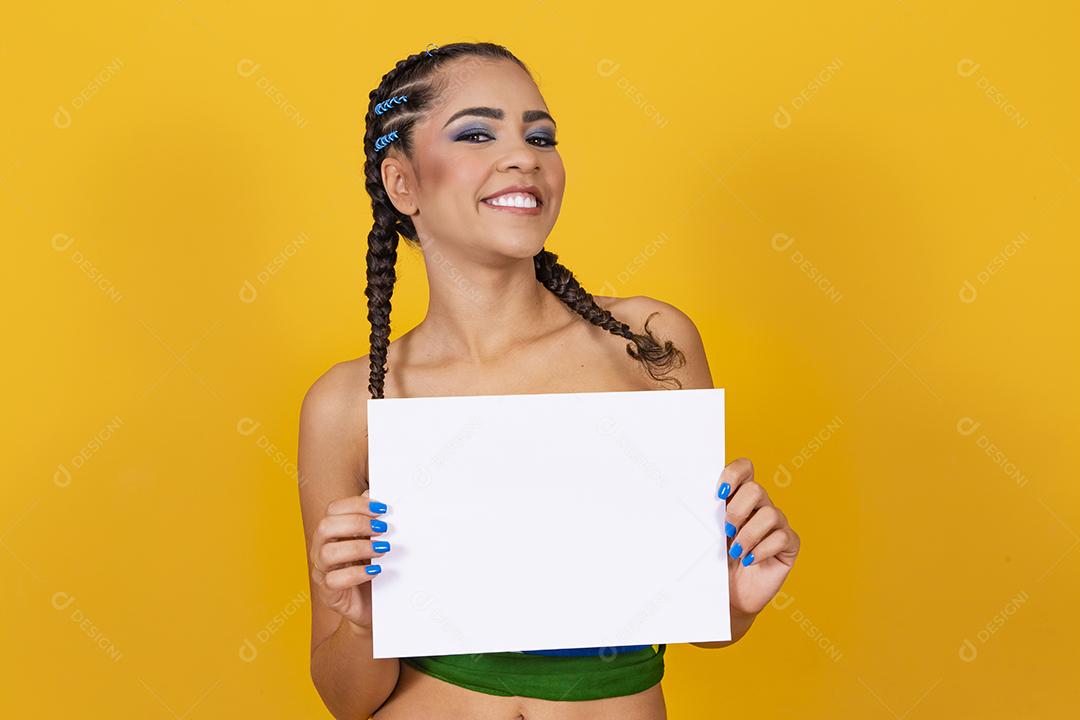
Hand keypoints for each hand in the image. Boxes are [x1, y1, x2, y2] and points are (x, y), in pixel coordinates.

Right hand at [310, 489, 390, 630]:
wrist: (371, 607)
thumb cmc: (372, 570)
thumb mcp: (373, 542)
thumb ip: (371, 519)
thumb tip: (372, 492)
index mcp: (331, 532)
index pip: (333, 509)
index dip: (357, 505)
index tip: (382, 509)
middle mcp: (321, 549)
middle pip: (326, 527)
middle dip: (357, 524)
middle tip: (383, 529)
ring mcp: (322, 572)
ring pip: (328, 554)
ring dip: (359, 548)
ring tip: (382, 549)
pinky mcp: (328, 593)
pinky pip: (335, 581)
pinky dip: (357, 574)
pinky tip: (375, 571)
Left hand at [716, 458, 799, 618]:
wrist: (730, 594)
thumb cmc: (717, 562)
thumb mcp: (709, 535)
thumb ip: (709, 515)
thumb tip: (695, 500)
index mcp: (740, 497)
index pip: (744, 468)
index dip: (733, 475)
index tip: (718, 494)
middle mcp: (761, 506)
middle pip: (756, 489)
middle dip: (737, 510)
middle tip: (725, 531)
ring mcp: (777, 524)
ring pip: (770, 514)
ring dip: (748, 534)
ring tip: (736, 552)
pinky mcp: (789, 545)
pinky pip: (782, 537)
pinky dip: (762, 549)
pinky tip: (750, 561)